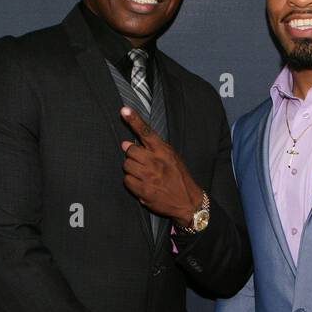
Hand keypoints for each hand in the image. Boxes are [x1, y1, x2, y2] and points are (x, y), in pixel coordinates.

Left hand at [119, 104, 202, 225]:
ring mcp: (149, 177)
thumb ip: (150, 149)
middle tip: (142, 163)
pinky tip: (142, 184)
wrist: (187, 202)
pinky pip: (127, 181)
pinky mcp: (144, 191)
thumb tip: (124, 143)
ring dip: (131, 169)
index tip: (124, 110)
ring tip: (143, 174)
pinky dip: (131, 182)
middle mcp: (156, 162)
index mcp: (164, 151)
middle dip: (132, 156)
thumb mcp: (171, 157)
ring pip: (126, 165)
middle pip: (130, 150)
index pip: (146, 132)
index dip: (134, 120)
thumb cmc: (178, 177)